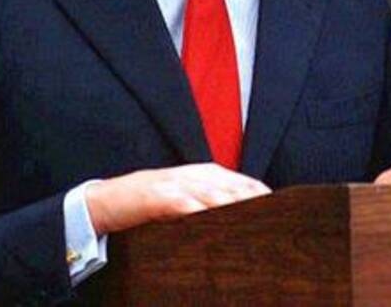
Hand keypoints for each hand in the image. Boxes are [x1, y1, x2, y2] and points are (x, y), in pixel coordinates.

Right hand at [84, 163, 270, 234]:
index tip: (283, 209)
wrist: (107, 200)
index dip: (260, 194)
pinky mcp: (157, 197)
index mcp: (203, 173)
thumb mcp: (185, 199)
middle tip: (276, 216)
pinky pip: (182, 203)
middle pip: (232, 186)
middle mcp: (193, 175)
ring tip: (254, 217)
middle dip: (254, 200)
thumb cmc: (150, 203)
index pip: (241, 181)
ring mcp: (175, 184)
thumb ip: (210, 202)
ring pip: (212, 193)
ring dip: (234, 204)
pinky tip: (211, 218)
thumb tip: (241, 217)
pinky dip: (198, 209)